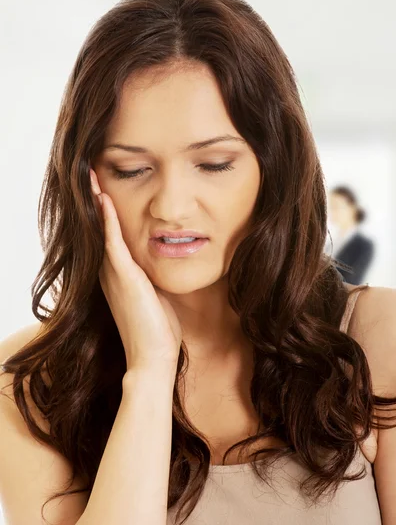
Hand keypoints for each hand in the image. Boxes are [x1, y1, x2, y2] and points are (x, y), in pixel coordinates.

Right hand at [90, 168, 182, 372]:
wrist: (153, 358)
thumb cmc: (158, 330)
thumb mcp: (156, 296)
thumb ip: (154, 277)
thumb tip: (167, 263)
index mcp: (118, 277)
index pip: (108, 238)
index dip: (103, 214)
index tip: (102, 190)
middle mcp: (110, 274)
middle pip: (98, 230)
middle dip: (94, 203)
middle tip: (89, 176)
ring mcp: (114, 276)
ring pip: (100, 231)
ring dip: (95, 204)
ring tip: (91, 179)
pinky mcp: (123, 279)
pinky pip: (112, 242)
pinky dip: (107, 220)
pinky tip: (103, 199)